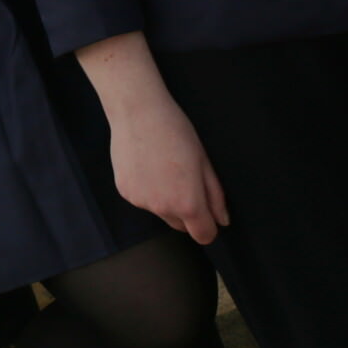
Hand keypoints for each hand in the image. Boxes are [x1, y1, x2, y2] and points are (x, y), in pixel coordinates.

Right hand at [109, 91, 230, 243]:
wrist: (137, 111)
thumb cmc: (175, 131)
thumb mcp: (204, 161)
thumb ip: (215, 196)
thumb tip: (222, 220)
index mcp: (188, 203)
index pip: (204, 236)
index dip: (209, 226)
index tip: (207, 212)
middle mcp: (163, 208)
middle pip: (181, 226)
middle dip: (186, 212)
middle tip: (184, 180)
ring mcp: (140, 202)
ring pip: (160, 212)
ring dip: (165, 200)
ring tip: (162, 167)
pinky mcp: (124, 192)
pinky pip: (143, 200)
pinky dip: (147, 189)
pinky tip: (146, 165)